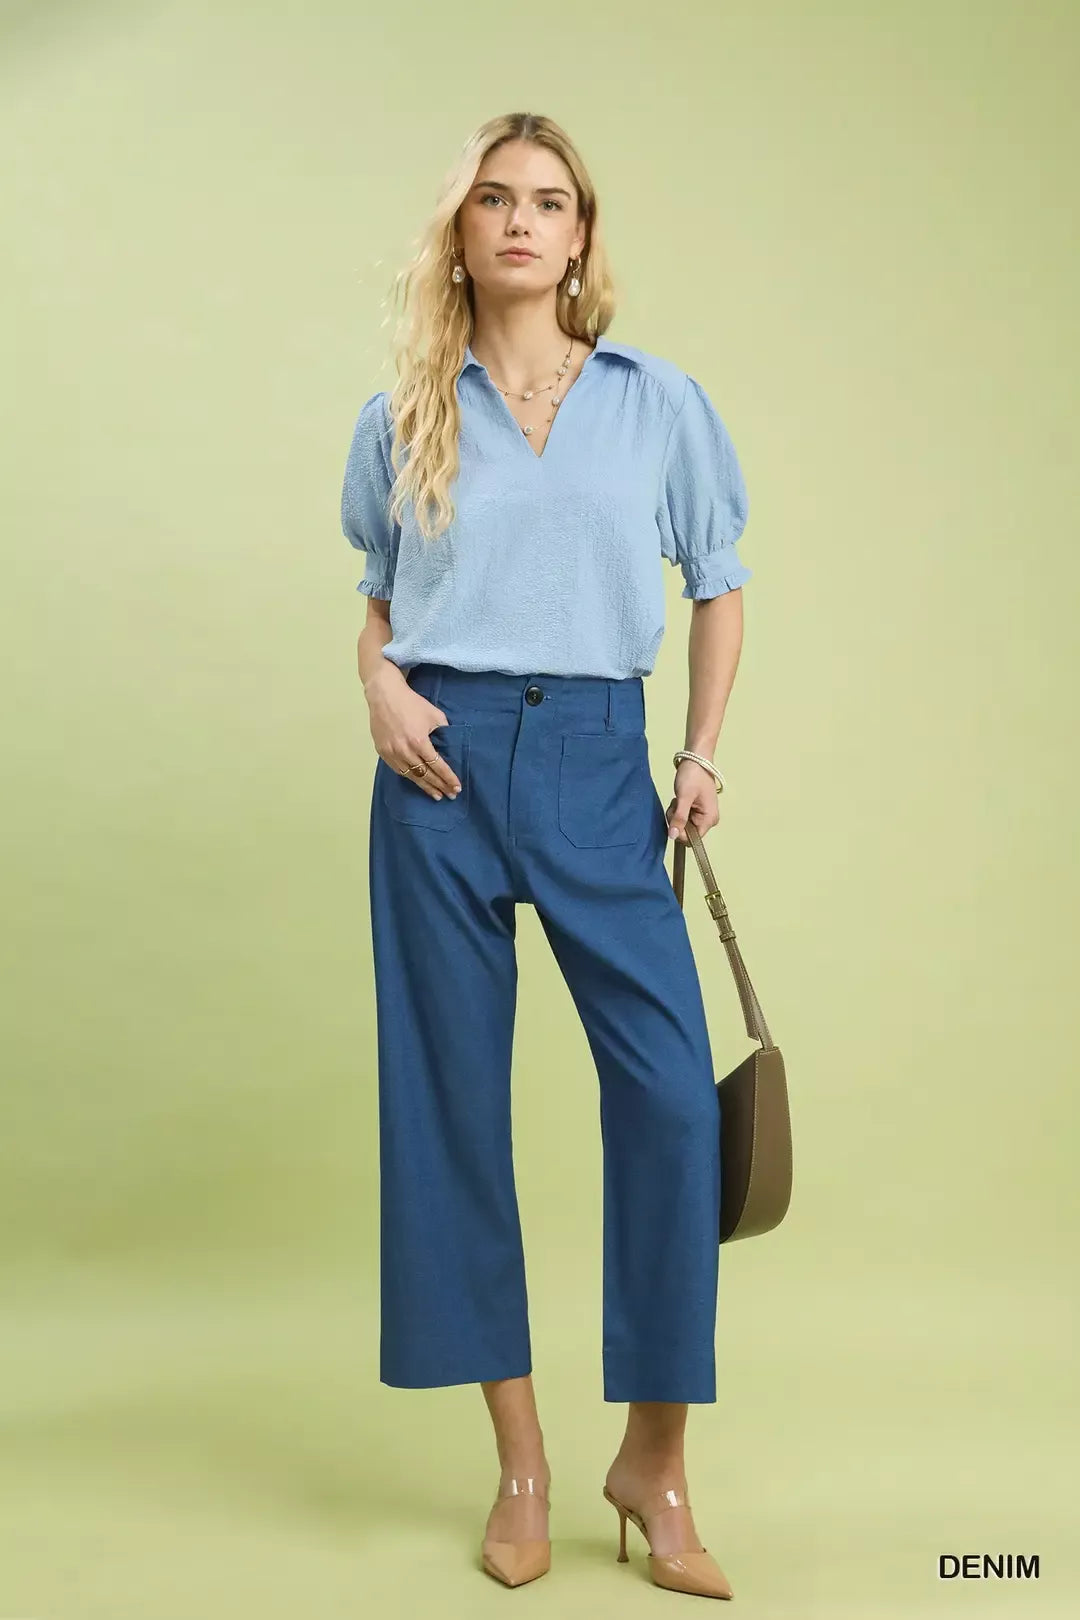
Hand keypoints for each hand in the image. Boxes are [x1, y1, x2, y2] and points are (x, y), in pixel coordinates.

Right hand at [365, 667, 461, 800]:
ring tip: (436, 795)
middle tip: (450, 795)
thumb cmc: (411, 703)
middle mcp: (405, 751)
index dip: (448, 778)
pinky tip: (417, 781)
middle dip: (439, 786)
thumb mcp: (434, 714)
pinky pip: (398, 770)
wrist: (384, 695)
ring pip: (411, 776)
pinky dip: (409, 777)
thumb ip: (443, 731)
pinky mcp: (382, 752)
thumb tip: (449, 745)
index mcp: (419, 741)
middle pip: (425, 775)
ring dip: (425, 786)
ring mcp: (392, 753)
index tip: (457, 787)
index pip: (438, 766)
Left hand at [666, 758, 719, 842]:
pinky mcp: (696, 810)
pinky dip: (677, 811)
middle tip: (675, 805)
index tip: (674, 817)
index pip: (692, 839)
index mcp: (709, 820)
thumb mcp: (684, 797)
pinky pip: (683, 818)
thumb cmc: (693, 776)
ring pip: (683, 825)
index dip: (680, 832)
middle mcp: (708, 820)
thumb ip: (679, 818)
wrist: (696, 759)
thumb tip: (672, 836)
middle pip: (687, 833)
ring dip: (675, 815)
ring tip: (677, 800)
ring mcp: (702, 815)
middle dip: (676, 822)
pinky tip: (678, 800)